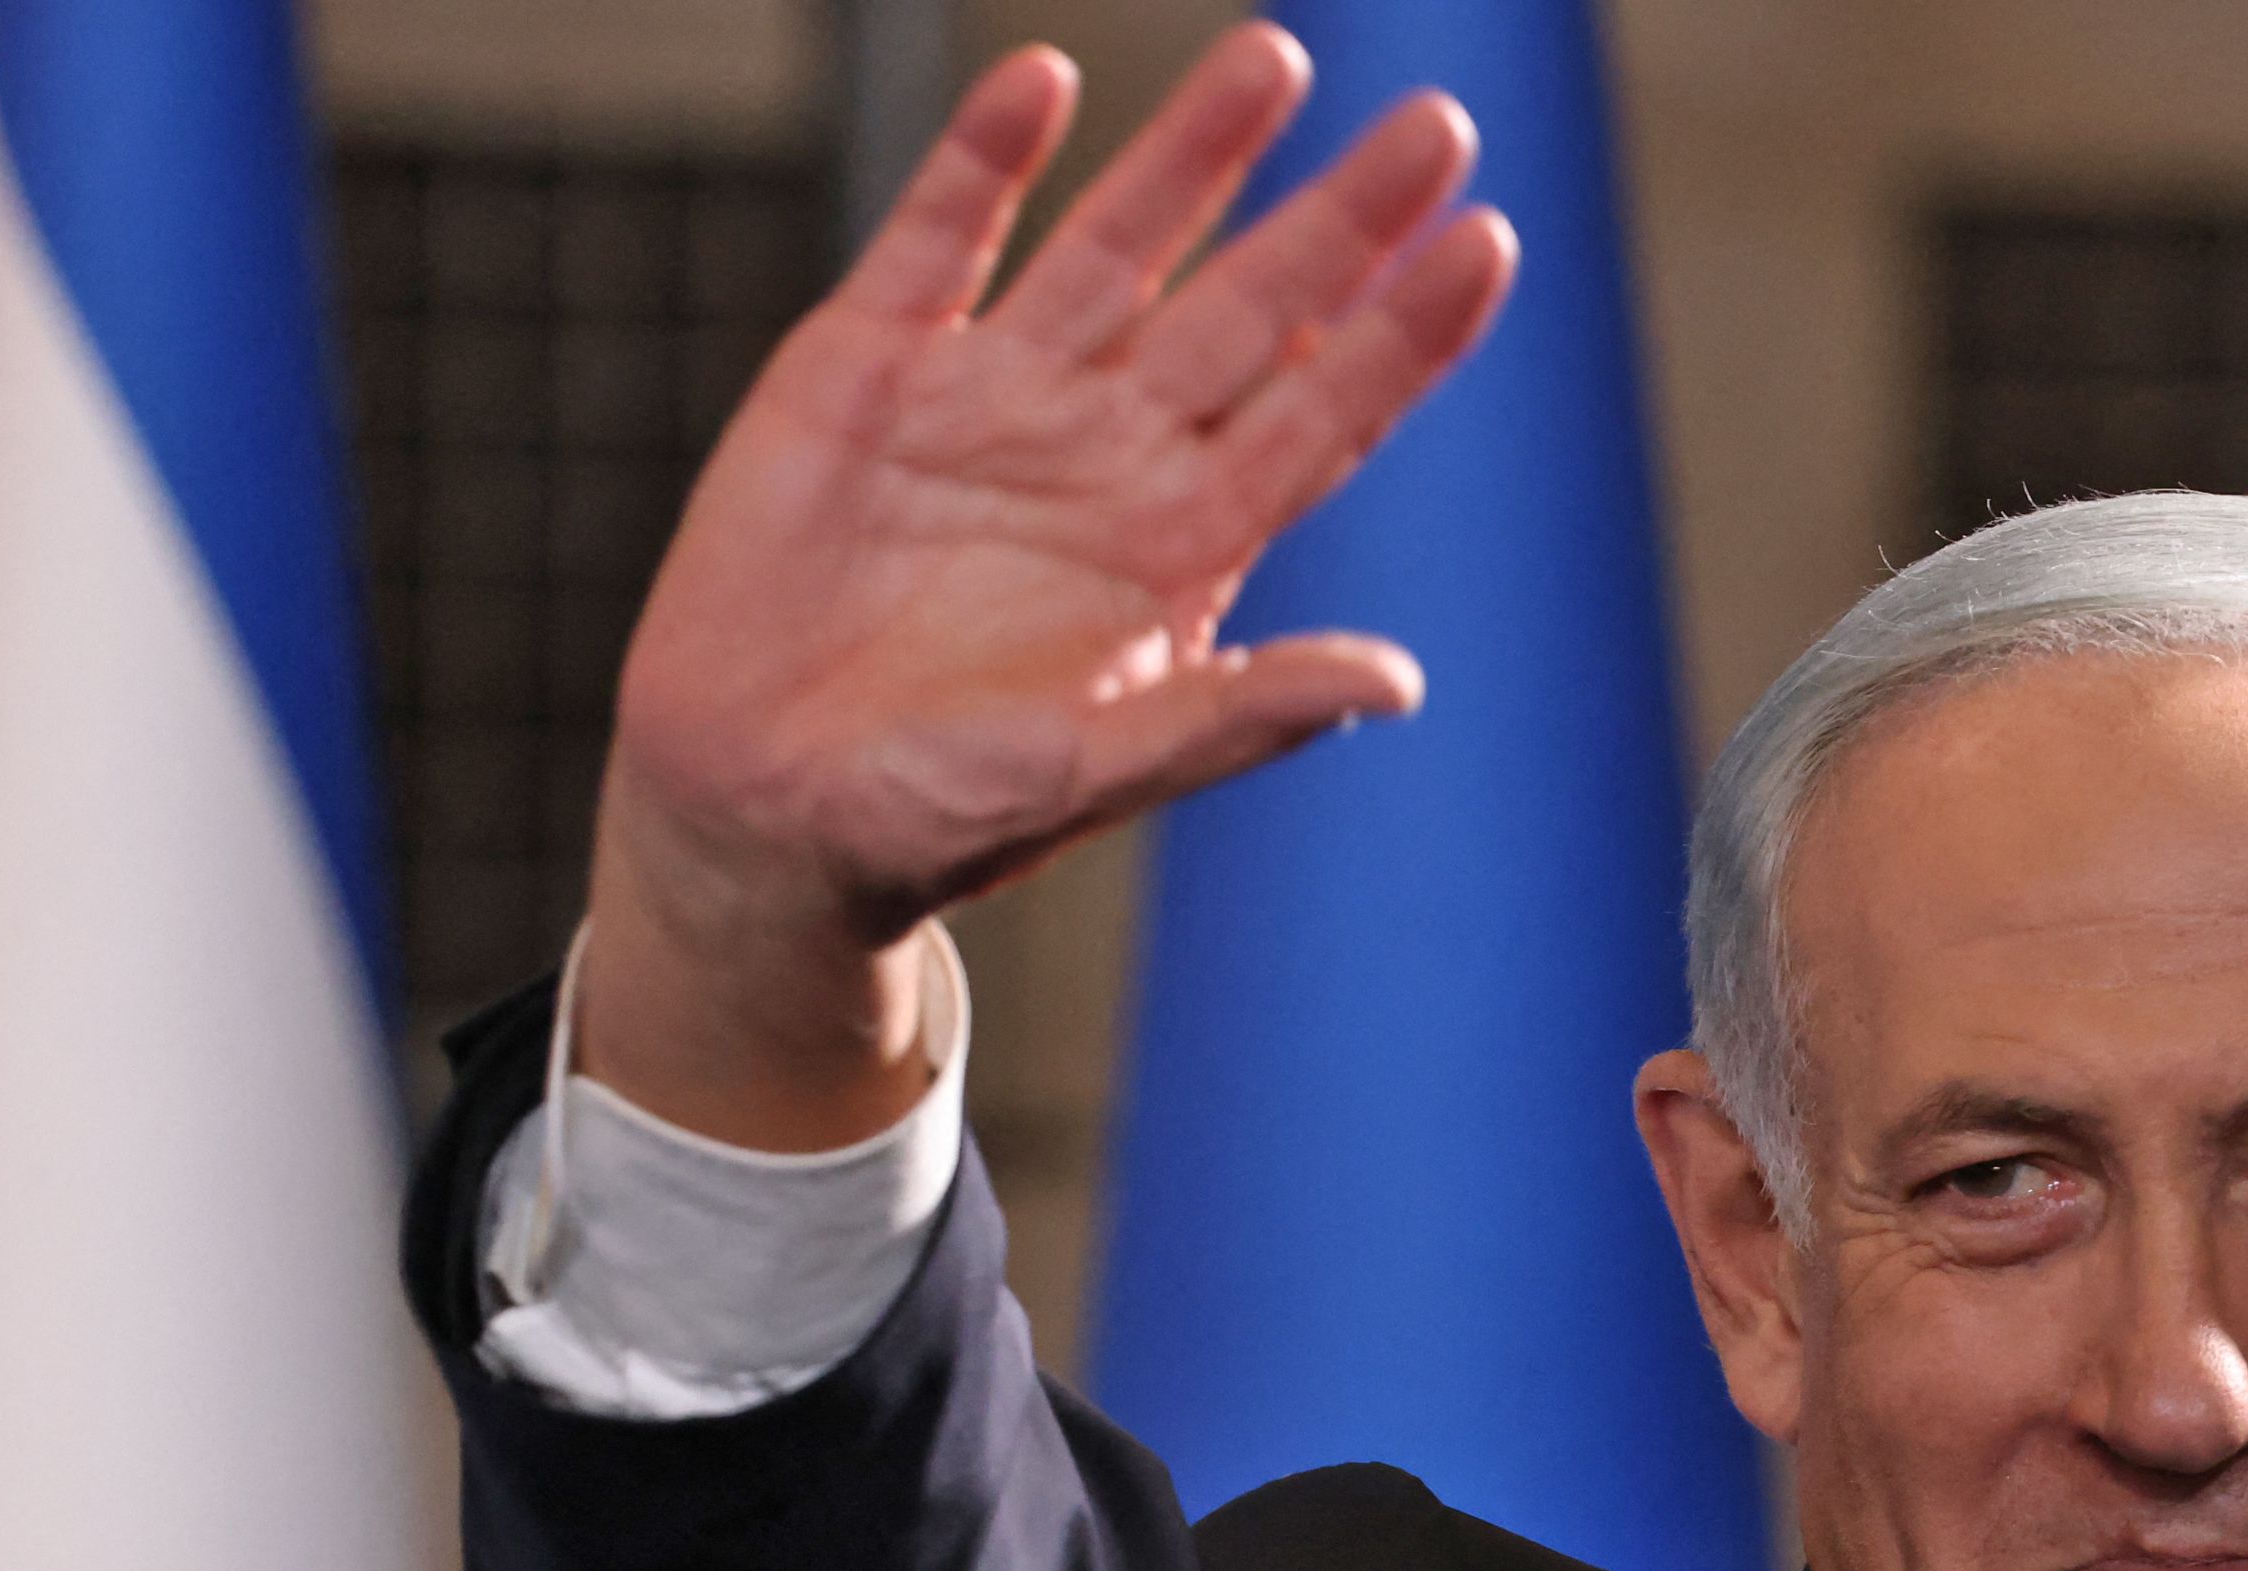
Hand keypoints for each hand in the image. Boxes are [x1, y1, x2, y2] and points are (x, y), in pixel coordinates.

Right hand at [579, 26, 1514, 1146]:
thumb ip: (1237, 718)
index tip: (1487, 245)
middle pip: (1253, 311)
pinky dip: (985, 160)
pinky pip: (940, 237)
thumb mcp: (1095, 774)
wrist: (760, 813)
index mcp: (1177, 547)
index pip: (1322, 415)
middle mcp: (1106, 455)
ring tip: (1278, 59)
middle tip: (1437, 125)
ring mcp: (993, 398)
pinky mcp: (866, 366)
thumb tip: (1396, 684)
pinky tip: (1043, 84)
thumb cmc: (935, 816)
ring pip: (1119, 246)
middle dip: (1340, 220)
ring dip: (1194, 154)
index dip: (1403, 334)